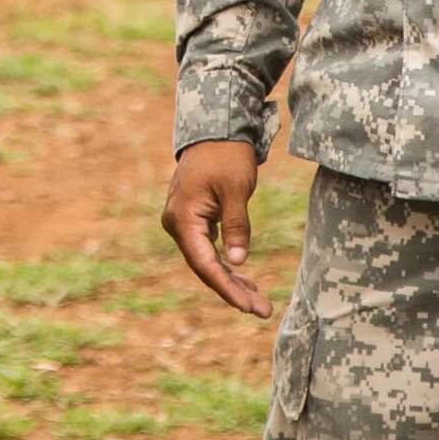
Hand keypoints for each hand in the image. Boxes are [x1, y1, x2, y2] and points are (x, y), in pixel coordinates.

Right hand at [161, 138, 270, 316]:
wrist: (215, 128)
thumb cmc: (226, 155)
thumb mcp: (235, 189)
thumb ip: (236, 225)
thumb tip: (238, 262)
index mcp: (182, 218)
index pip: (204, 263)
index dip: (227, 288)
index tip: (249, 307)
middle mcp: (176, 223)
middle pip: (204, 267)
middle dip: (232, 290)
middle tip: (262, 311)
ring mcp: (182, 221)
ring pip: (206, 260)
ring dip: (231, 280)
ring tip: (258, 301)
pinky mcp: (192, 218)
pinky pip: (207, 248)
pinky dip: (225, 263)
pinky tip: (244, 279)